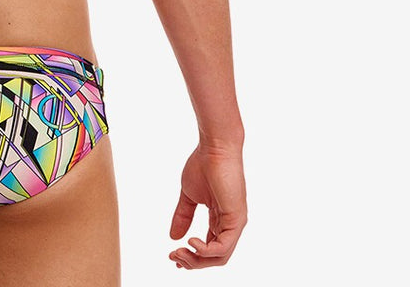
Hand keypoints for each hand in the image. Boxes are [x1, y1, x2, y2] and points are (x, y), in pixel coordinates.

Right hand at [168, 141, 246, 268]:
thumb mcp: (189, 196)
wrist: (214, 148)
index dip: (192, 256)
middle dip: (193, 262)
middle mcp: (229, 225)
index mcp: (220, 220)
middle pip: (214, 258)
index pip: (209, 247)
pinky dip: (207, 250)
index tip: (173, 257)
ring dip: (198, 260)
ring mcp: (235, 223)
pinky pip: (223, 246)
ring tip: (180, 252)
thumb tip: (173, 237)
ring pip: (219, 257)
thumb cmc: (203, 165)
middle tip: (174, 257)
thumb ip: (183, 216)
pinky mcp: (236, 219)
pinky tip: (191, 242)